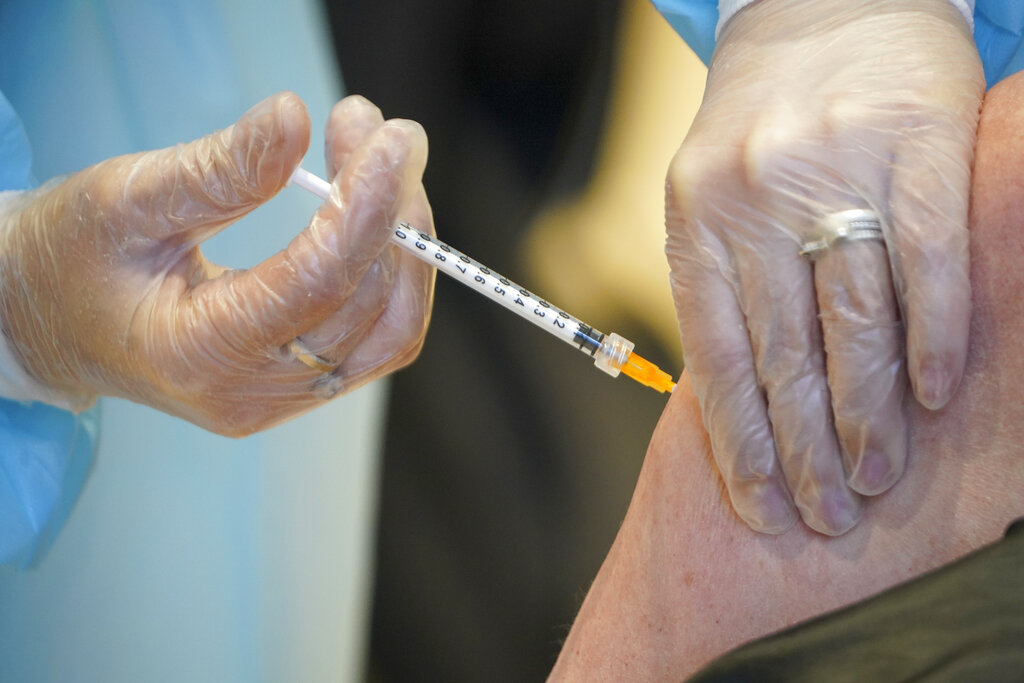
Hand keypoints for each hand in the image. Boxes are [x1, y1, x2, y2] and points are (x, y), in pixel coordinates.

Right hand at [0, 92, 434, 435]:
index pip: (315, 283)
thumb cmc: (76, 257)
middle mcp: (251, 394)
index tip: (392, 139)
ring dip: (406, 245)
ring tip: (388, 165)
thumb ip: (216, 168)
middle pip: (368, 310)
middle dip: (393, 213)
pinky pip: (376, 340)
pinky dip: (393, 275)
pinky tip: (379, 216)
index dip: (366, 208)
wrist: (51, 321)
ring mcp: (281, 400)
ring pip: (390, 333)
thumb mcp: (127, 200)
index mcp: (197, 354)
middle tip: (387, 133)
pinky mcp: (299, 388)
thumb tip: (294, 118)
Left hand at [664, 0, 983, 533]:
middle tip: (826, 517)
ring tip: (874, 478)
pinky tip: (934, 395)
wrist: (822, 10)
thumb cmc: (761, 130)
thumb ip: (723, 287)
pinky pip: (929, 257)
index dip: (738, 441)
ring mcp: (837, 169)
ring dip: (867, 412)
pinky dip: (933, 332)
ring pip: (855, 317)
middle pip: (785, 351)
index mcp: (698, 219)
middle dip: (804, 449)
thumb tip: (738, 405)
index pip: (716, 356)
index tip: (760, 506)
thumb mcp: (709, 200)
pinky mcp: (916, 144)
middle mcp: (757, 197)